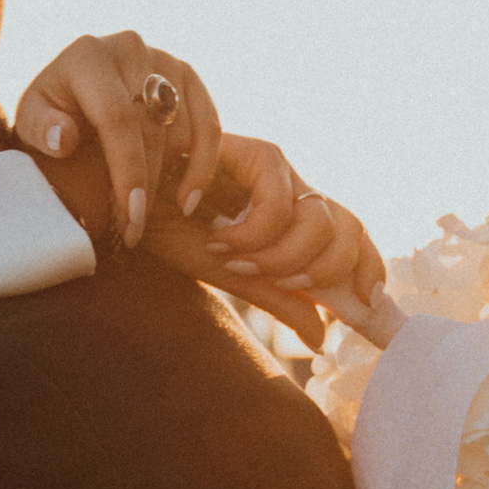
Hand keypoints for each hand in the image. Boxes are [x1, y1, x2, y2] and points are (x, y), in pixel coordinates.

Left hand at [11, 33, 221, 253]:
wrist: (73, 89)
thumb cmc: (49, 112)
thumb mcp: (31, 119)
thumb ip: (40, 127)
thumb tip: (62, 137)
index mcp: (87, 56)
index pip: (117, 118)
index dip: (128, 168)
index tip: (131, 212)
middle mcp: (129, 48)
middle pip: (151, 128)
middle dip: (146, 185)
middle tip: (133, 229)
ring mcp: (164, 59)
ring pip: (181, 130)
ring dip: (168, 179)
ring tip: (143, 215)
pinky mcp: (187, 75)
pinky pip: (209, 123)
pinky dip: (204, 163)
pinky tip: (189, 198)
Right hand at [146, 142, 387, 348]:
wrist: (119, 200)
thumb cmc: (169, 230)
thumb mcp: (231, 274)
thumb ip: (276, 298)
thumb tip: (320, 338)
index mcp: (293, 211)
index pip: (352, 231)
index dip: (370, 263)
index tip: (369, 301)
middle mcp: (291, 183)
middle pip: (347, 225)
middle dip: (320, 268)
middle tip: (274, 279)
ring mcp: (274, 165)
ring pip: (319, 218)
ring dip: (276, 253)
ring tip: (231, 253)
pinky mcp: (253, 150)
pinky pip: (280, 202)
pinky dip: (251, 231)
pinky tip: (217, 232)